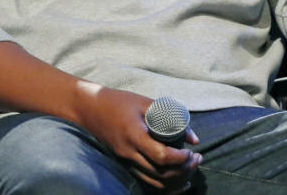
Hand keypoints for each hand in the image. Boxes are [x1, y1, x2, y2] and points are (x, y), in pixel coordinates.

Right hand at [74, 84, 201, 191]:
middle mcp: (128, 152)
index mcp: (134, 135)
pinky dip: (164, 185)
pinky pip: (146, 181)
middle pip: (160, 173)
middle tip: (197, 159)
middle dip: (183, 170)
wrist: (89, 109)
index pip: (161, 156)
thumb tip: (195, 138)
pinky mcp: (124, 164)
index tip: (191, 151)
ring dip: (176, 179)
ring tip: (191, 167)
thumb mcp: (146, 102)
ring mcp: (125, 161)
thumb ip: (171, 117)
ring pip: (154, 182)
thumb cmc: (119, 101)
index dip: (180, 158)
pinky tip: (178, 182)